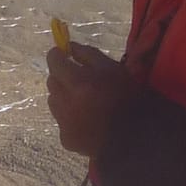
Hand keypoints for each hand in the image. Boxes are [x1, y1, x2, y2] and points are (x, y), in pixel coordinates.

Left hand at [46, 40, 136, 157]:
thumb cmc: (127, 99)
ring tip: (83, 99)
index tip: (63, 54)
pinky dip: (69, 116)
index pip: (53, 62)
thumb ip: (89, 54)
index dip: (57, 55)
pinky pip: (61, 120)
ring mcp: (63, 123)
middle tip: (77, 78)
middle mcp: (65, 102)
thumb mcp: (113, 69)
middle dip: (61, 76)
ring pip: (54, 101)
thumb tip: (69, 46)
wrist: (133, 138)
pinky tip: (87, 119)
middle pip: (51, 81)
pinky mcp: (65, 138)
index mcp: (78, 82)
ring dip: (63, 96)